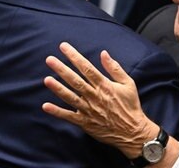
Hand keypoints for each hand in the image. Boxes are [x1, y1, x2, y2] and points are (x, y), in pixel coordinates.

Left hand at [42, 42, 157, 158]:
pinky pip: (69, 117)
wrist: (133, 132)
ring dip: (58, 88)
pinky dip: (57, 112)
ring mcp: (89, 110)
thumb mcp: (128, 83)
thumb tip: (103, 53)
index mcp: (104, 85)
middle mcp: (95, 96)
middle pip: (76, 80)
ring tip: (46, 80)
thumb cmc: (130, 106)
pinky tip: (46, 106)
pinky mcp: (85, 123)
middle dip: (62, 69)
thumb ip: (114, 68)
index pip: (86, 68)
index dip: (74, 56)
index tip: (63, 47)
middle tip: (49, 60)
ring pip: (71, 97)